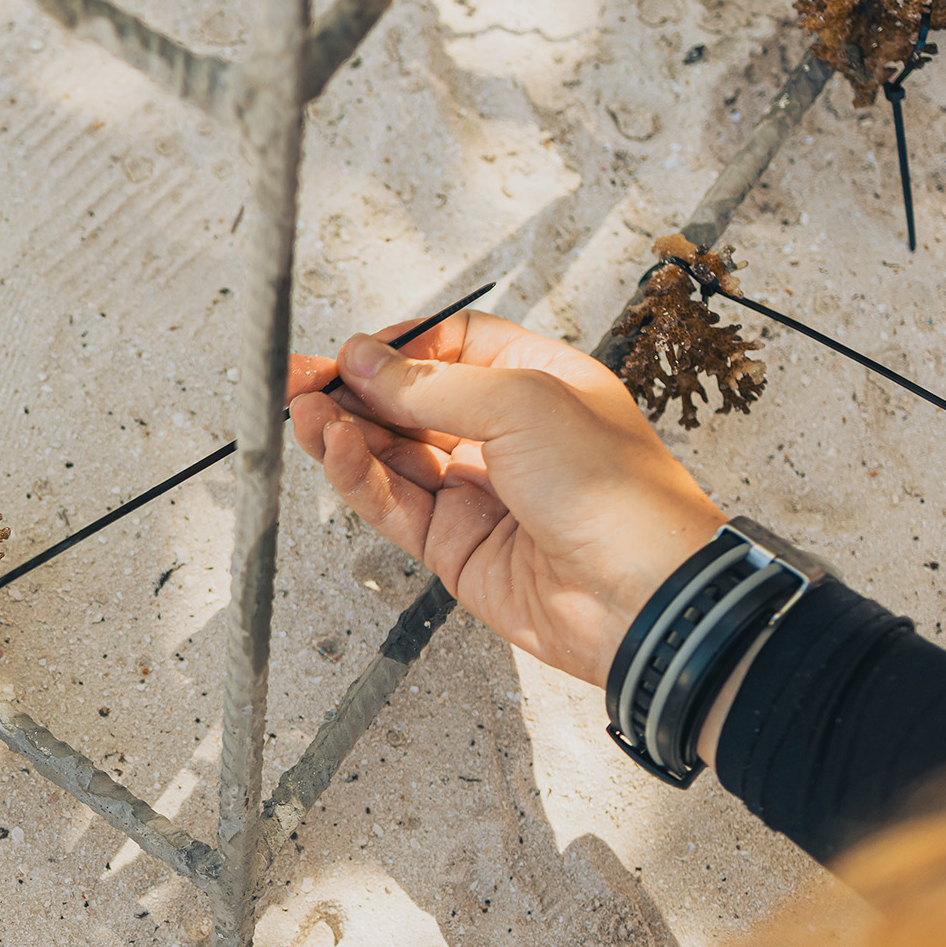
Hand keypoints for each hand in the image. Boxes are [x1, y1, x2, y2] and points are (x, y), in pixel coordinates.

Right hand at [287, 311, 724, 684]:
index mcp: (541, 384)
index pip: (454, 347)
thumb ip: (432, 383)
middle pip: (412, 401)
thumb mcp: (524, 404)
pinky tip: (334, 448)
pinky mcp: (455, 546)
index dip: (402, 346)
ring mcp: (479, 493)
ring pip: (392, 453)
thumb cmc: (618, 493)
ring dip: (344, 431)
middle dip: (355, 390)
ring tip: (303, 413)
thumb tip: (365, 358)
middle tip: (302, 379)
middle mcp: (507, 436)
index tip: (357, 352)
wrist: (643, 600)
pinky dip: (359, 476)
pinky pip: (394, 503)